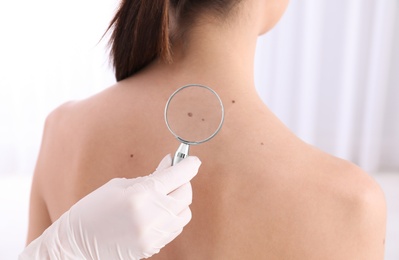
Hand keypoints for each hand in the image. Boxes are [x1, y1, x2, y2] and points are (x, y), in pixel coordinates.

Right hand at [20, 155, 200, 259]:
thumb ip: (149, 176)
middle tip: (175, 176)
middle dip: (184, 182)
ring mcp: (154, 233)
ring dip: (179, 201)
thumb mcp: (119, 185)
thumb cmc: (93, 210)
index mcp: (141, 194)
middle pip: (186, 194)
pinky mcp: (154, 246)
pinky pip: (176, 228)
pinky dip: (173, 216)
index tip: (193, 161)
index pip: (177, 175)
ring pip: (184, 213)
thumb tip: (169, 164)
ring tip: (165, 196)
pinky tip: (160, 211)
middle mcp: (152, 214)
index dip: (189, 165)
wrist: (77, 244)